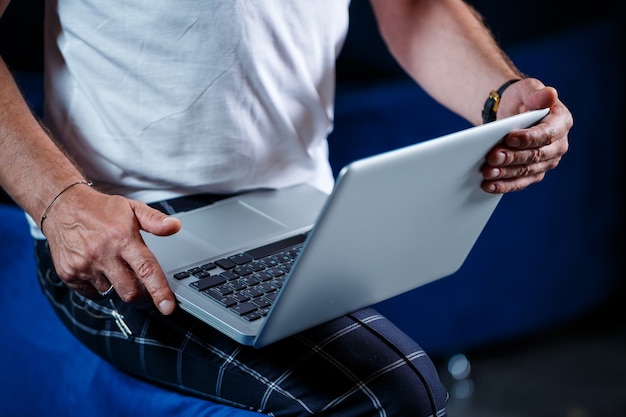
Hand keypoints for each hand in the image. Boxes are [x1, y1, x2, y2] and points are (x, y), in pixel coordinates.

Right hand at [42, 185, 181, 314]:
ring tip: (113, 264)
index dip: (159, 291)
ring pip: (111, 292)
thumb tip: (175, 226)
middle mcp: (103, 254)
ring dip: (117, 285)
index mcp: (122, 238)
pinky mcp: (69, 274)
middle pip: (130, 291)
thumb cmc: (100, 209)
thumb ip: (155, 220)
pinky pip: (92, 293)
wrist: (61, 206)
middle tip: (143, 286)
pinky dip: (99, 286)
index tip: (168, 307)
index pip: (146, 269)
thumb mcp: (132, 208)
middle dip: (141, 295)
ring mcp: (84, 266)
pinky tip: (97, 267)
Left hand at [481, 78, 572, 192]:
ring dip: (505, 173)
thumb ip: (535, 92)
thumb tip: (548, 95)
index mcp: (561, 123)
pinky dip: (503, 185)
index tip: (508, 138)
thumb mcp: (525, 89)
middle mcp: (558, 145)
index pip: (546, 134)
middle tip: (492, 157)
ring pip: (526, 171)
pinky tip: (488, 185)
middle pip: (535, 156)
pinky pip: (519, 183)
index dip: (528, 138)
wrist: (511, 115)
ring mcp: (547, 162)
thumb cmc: (520, 100)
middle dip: (512, 158)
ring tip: (486, 172)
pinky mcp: (534, 174)